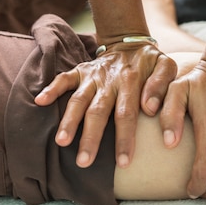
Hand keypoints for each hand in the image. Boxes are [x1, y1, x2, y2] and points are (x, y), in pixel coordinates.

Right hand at [34, 43, 176, 167]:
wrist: (130, 42)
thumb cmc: (151, 62)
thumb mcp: (165, 66)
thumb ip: (161, 85)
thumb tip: (151, 108)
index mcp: (131, 81)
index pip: (127, 114)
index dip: (124, 139)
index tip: (122, 163)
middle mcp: (108, 80)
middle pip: (98, 112)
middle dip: (90, 138)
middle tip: (83, 162)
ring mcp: (92, 76)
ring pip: (78, 100)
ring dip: (69, 121)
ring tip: (61, 142)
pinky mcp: (80, 72)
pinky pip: (63, 79)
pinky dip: (51, 89)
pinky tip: (40, 101)